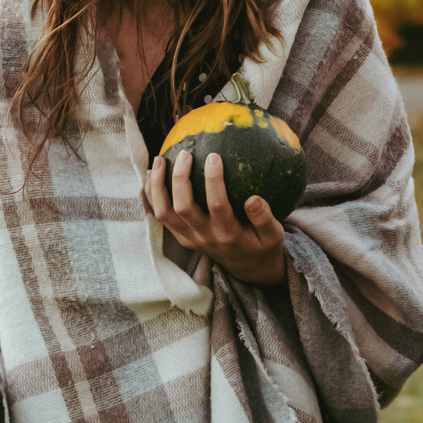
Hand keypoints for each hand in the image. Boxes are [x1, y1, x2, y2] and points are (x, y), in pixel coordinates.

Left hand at [147, 149, 285, 285]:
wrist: (248, 268)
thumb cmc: (261, 245)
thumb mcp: (273, 235)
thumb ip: (264, 218)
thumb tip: (253, 199)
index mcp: (228, 234)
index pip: (217, 205)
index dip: (213, 181)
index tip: (214, 156)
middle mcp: (204, 236)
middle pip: (183, 208)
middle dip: (180, 179)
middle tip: (184, 154)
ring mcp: (189, 238)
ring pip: (164, 213)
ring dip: (158, 186)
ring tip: (159, 160)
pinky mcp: (181, 237)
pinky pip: (159, 216)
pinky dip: (151, 196)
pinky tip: (150, 174)